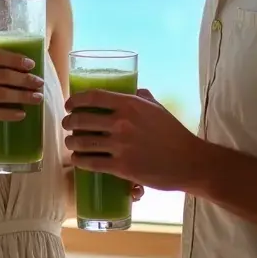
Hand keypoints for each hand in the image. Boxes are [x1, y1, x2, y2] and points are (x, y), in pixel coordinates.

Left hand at [63, 88, 203, 191]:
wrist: (189, 161)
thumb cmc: (174, 133)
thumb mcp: (158, 108)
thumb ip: (142, 97)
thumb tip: (131, 90)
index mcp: (130, 105)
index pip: (94, 97)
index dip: (76, 100)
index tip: (69, 104)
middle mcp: (122, 123)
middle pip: (82, 120)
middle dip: (69, 123)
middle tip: (67, 125)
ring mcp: (120, 146)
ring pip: (82, 143)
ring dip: (71, 143)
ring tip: (70, 144)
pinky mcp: (121, 167)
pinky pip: (91, 163)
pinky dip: (79, 161)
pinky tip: (77, 160)